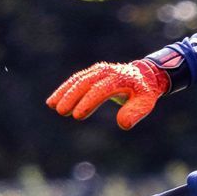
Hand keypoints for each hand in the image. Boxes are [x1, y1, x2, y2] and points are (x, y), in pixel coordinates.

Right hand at [46, 59, 169, 129]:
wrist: (143, 76)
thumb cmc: (143, 93)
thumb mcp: (145, 103)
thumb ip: (135, 113)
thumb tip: (122, 124)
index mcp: (119, 78)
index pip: (101, 90)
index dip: (89, 102)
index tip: (77, 115)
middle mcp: (106, 72)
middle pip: (85, 83)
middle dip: (72, 97)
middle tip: (61, 111)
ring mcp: (97, 71)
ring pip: (77, 80)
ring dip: (63, 92)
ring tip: (52, 105)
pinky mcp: (91, 73)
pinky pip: (75, 80)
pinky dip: (64, 89)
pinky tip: (52, 101)